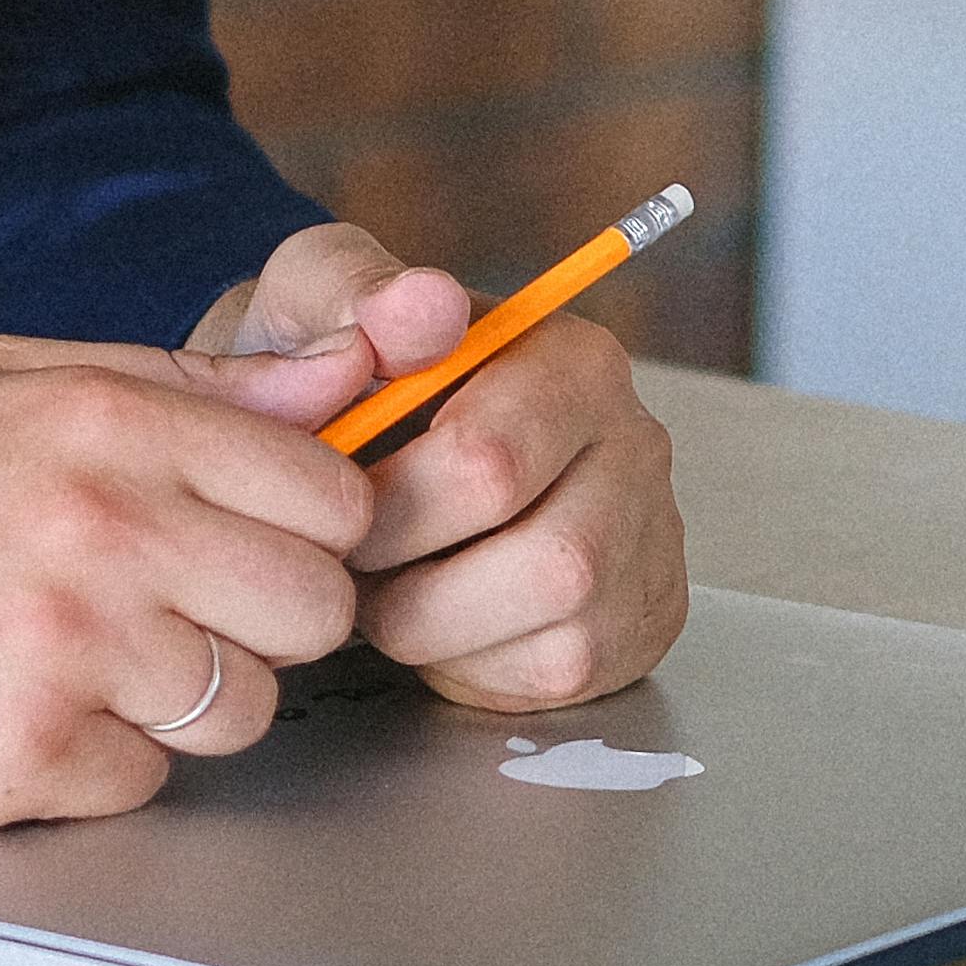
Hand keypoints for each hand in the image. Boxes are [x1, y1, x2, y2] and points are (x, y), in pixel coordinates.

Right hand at [0, 337, 375, 830]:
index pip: (329, 490)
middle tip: (168, 615)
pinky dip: (93, 767)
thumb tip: (343, 381)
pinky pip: (148, 784)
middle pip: (314, 607)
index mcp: (101, 416)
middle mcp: (100, 524)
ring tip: (69, 663)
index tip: (251, 542)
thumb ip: (180, 386)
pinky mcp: (24, 760)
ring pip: (246, 709)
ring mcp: (66, 648)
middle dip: (257, 621)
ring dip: (178, 703)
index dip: (302, 527)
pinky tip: (9, 715)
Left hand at [193, 222, 689, 713]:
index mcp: (571, 358)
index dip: (387, 510)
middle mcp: (634, 444)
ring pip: (561, 632)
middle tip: (351, 564)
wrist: (359, 445)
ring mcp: (648, 537)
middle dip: (416, 582)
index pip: (491, 460)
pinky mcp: (637, 618)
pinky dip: (474, 664)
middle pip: (547, 560)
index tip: (331, 505)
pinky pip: (561, 674)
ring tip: (384, 590)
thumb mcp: (317, 301)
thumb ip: (351, 290)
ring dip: (441, 630)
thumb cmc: (341, 375)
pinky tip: (435, 617)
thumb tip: (422, 305)